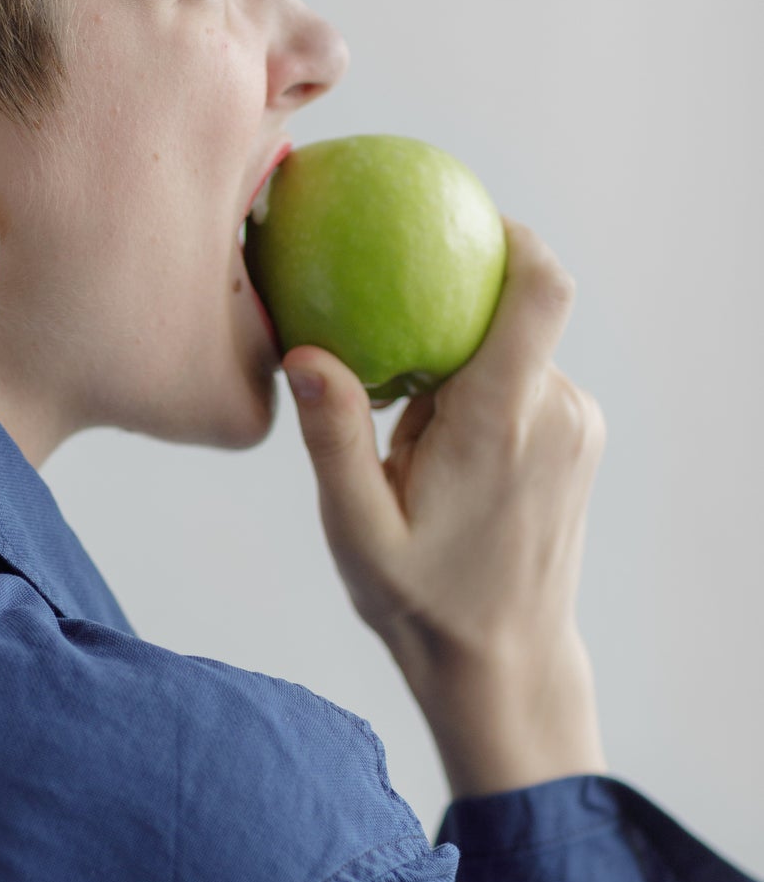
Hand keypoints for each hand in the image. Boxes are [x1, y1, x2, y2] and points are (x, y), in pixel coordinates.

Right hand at [282, 218, 608, 793]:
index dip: (513, 236)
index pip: (540, 289)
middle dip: (450, 321)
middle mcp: (556, 411)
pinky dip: (482, 394)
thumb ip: (334, 438)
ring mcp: (576, 426)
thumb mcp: (359, 530)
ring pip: (516, 353)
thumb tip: (304, 352)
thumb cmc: (423, 604)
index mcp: (505, 420)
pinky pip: (527, 384)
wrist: (506, 664)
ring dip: (462, 370)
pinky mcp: (578, 440)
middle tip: (385, 358)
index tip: (458, 217)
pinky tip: (435, 449)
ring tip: (410, 440)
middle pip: (511, 316)